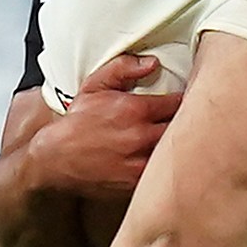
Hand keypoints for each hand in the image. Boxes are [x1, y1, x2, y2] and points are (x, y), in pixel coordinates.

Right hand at [27, 53, 180, 200]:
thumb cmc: (76, 122)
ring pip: (174, 152)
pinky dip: (166, 166)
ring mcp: (139, 162)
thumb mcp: (94, 86)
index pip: (178, 103)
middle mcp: (140, 137)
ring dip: (178, 145)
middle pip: (183, 128)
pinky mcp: (135, 183)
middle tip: (191, 120)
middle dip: (188, 123)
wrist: (55, 158)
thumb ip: (123, 68)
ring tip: (182, 140)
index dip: (185, 101)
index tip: (186, 101)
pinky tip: (165, 161)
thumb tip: (152, 63)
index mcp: (135, 110)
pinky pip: (161, 173)